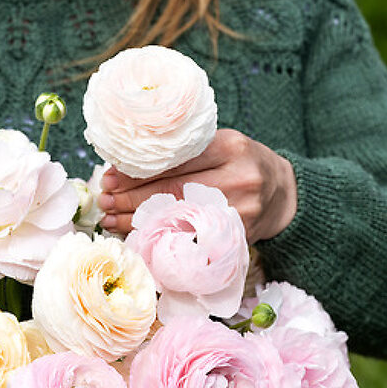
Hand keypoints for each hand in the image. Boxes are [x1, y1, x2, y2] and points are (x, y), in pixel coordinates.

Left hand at [98, 128, 297, 243]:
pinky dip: (158, 239)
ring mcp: (238, 212)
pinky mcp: (234, 238)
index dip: (137, 173)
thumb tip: (125, 167)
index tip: (109, 177)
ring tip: (110, 219)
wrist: (282, 196)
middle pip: (172, 192)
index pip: (174, 161)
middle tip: (104, 201)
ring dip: (137, 222)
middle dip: (130, 198)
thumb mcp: (222, 147)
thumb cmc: (241, 167)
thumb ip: (185, 154)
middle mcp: (237, 178)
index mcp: (230, 147)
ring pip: (176, 219)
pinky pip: (188, 241)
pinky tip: (136, 238)